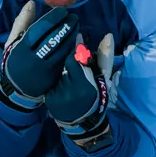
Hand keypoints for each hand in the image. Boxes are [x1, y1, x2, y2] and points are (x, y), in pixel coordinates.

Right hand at [0, 3, 77, 101]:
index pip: (39, 29)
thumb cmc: (15, 60)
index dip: (53, 18)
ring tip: (76, 25)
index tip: (62, 11)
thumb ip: (21, 22)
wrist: (16, 88)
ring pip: (61, 49)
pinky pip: (64, 59)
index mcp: (21, 49)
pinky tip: (75, 38)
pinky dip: (71, 47)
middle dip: (66, 26)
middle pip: (53, 39)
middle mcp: (32, 59)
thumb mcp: (13, 41)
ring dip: (72, 35)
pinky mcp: (52, 76)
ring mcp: (43, 70)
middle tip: (74, 16)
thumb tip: (31, 3)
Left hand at [46, 35, 116, 150]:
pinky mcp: (48, 99)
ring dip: (59, 72)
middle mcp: (68, 91)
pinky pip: (49, 82)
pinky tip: (60, 86)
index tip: (74, 50)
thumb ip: (103, 56)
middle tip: (71, 68)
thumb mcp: (102, 77)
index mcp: (83, 85)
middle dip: (66, 63)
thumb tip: (107, 35)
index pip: (71, 60)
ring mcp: (56, 96)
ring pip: (55, 73)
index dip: (72, 53)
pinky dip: (53, 81)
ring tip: (66, 79)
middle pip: (62, 66)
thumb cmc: (95, 95)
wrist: (82, 120)